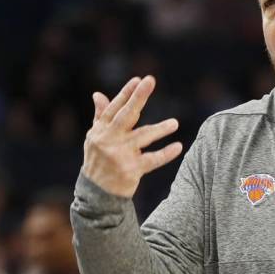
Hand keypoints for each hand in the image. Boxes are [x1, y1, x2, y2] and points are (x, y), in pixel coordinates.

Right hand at [82, 76, 181, 197]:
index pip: (115, 107)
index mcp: (100, 130)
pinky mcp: (131, 170)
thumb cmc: (99, 160)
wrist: (97, 194)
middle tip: (150, 81)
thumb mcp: (96, 138)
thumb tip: (97, 94)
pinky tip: (178, 147)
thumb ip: (100, 116)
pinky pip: (152, 160)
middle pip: (126, 115)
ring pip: (143, 137)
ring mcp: (120, 155)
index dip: (127, 93)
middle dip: (138, 97)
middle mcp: (109, 140)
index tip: (139, 79)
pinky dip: (165, 154)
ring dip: (160, 129)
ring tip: (175, 123)